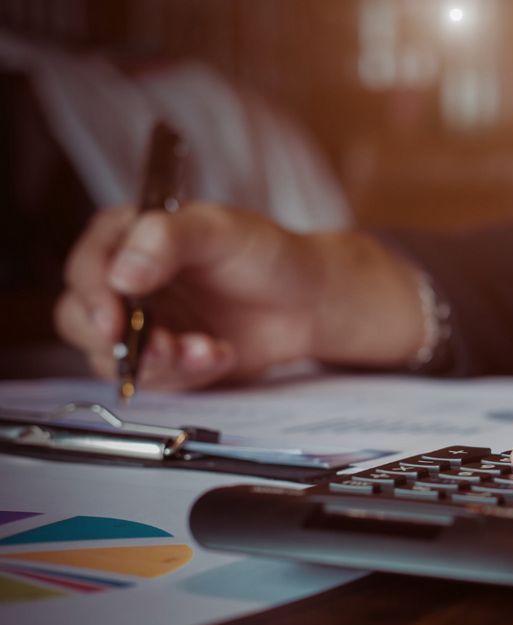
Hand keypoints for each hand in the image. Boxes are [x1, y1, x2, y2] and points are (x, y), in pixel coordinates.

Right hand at [55, 203, 425, 388]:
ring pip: (111, 359)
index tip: (116, 321)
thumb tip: (121, 274)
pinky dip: (186, 374)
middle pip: (80, 319)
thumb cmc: (264, 254)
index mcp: (127, 236)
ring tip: (209, 348)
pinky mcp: (161, 358)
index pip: (86, 266)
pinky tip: (220, 352)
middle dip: (121, 342)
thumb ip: (167, 240)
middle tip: (167, 346)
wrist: (305, 300)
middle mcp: (123, 280)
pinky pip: (151, 379)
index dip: (95, 296)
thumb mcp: (220, 230)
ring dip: (160, 363)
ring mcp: (140, 323)